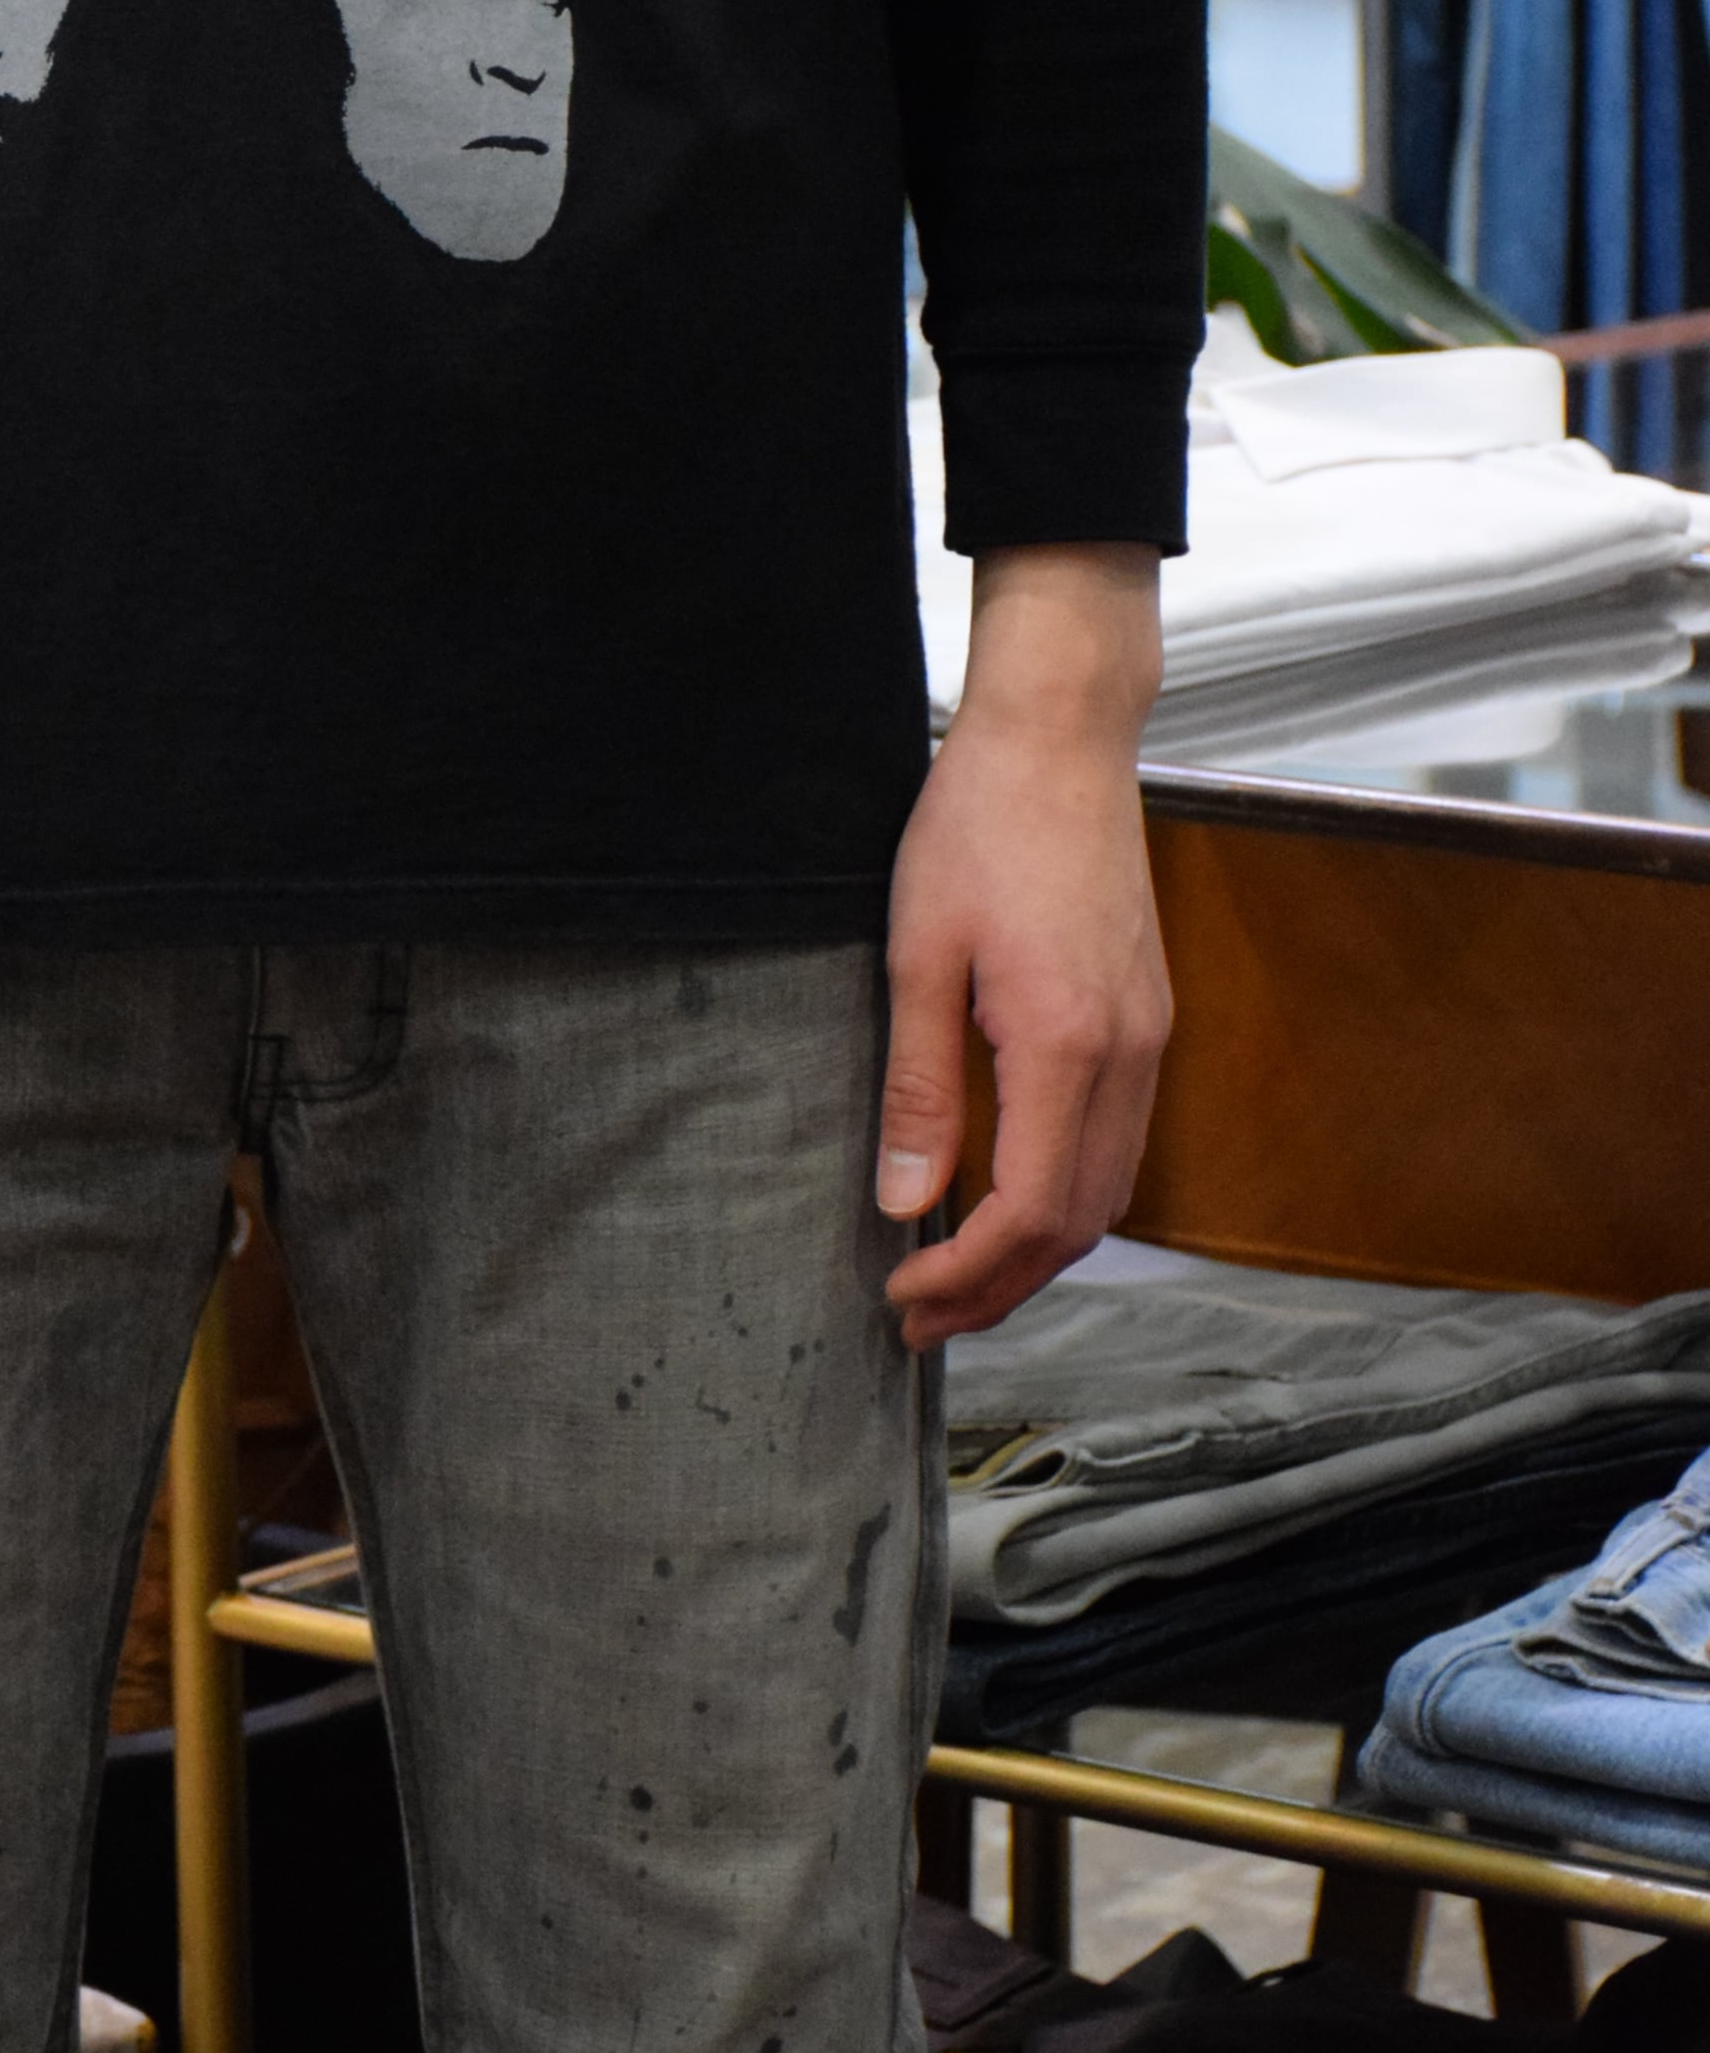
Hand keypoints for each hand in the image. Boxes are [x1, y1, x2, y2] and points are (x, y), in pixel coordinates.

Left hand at [876, 542, 1170, 1353]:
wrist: (1061, 736)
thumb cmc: (982, 823)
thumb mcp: (918, 952)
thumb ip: (918, 1087)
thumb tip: (906, 1199)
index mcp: (1066, 1046)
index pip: (1029, 1213)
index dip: (966, 1273)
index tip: (903, 1295)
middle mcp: (1128, 1056)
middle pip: (1081, 1224)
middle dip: (1001, 1287)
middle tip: (922, 1315)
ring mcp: (1150, 1037)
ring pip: (1111, 1190)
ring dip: (1038, 1252)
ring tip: (959, 1275)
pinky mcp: (1148, 1015)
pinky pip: (1121, 1140)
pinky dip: (1069, 1196)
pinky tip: (1013, 1197)